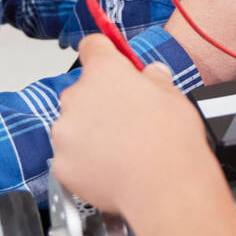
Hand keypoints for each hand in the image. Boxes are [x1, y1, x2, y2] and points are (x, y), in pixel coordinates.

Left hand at [51, 35, 222, 215]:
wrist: (165, 190)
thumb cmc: (171, 143)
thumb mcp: (173, 96)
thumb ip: (155, 79)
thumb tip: (151, 74)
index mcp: (105, 72)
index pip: (93, 46)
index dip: (104, 53)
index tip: (110, 60)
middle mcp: (77, 97)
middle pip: (83, 90)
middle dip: (101, 101)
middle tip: (128, 119)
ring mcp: (66, 132)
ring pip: (75, 124)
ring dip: (92, 132)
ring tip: (123, 149)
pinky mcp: (62, 164)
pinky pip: (71, 156)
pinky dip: (86, 161)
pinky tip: (113, 168)